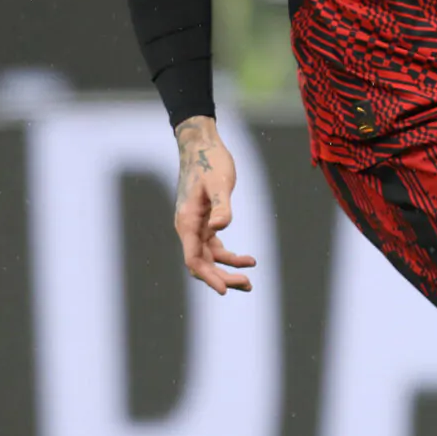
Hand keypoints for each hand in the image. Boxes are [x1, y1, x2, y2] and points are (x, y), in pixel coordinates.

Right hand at [172, 115, 256, 295]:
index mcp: (187, 222)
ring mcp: (195, 227)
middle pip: (201, 264)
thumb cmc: (210, 161)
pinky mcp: (205, 222)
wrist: (202, 145)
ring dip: (227, 271)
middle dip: (222, 277)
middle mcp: (187, 228)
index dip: (208, 277)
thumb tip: (220, 227)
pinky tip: (249, 260)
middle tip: (248, 285)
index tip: (225, 290)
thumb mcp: (219, 183)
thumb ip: (221, 205)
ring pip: (209, 259)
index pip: (194, 259)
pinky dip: (229, 257)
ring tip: (249, 282)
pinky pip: (214, 248)